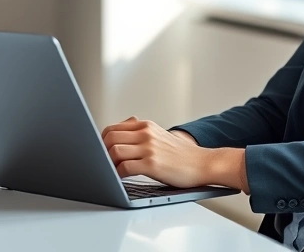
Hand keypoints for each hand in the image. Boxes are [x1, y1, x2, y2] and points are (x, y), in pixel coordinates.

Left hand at [101, 117, 248, 192]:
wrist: (203, 163)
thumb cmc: (180, 154)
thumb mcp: (159, 134)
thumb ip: (139, 130)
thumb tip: (120, 127)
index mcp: (145, 125)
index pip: (112, 129)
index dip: (101, 142)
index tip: (100, 153)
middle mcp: (146, 133)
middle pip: (109, 137)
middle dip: (101, 152)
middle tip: (102, 164)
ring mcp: (149, 148)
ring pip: (113, 151)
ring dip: (107, 164)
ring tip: (110, 172)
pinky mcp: (152, 164)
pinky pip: (124, 168)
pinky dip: (117, 175)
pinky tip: (120, 179)